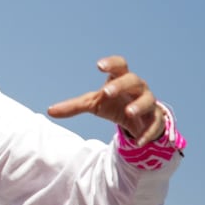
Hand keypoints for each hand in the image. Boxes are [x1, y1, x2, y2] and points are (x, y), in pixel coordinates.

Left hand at [47, 55, 165, 145]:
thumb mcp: (94, 103)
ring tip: (128, 112)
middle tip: (106, 92)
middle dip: (121, 85)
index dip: (111, 63)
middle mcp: (137, 87)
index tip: (98, 65)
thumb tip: (49, 111)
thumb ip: (74, 106)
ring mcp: (148, 102)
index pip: (120, 65)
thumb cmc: (113, 104)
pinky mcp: (155, 118)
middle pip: (133, 80)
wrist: (137, 118)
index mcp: (120, 79)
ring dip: (139, 105)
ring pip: (149, 99)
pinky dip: (147, 132)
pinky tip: (138, 142)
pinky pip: (155, 123)